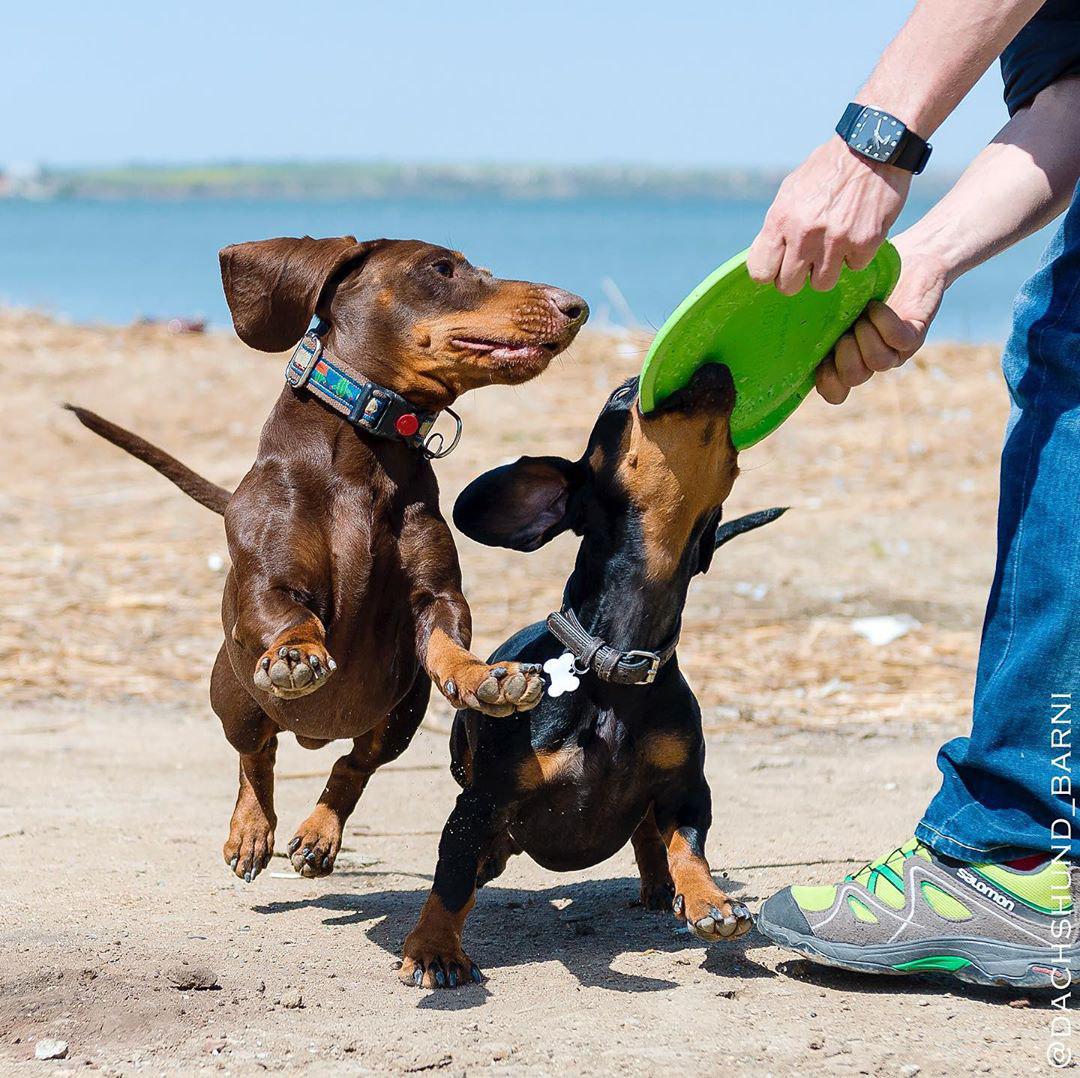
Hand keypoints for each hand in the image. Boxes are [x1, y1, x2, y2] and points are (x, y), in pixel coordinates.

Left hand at [747, 138, 911, 293]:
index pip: (760, 272)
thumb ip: (777, 226)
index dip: (770, 272)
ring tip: (834, 244)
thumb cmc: (828, 170)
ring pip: (822, 284)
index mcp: (781, 218)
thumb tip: (765, 259)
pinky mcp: (865, 242)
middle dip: (797, 276)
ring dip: (828, 269)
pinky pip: (855, 267)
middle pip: (789, 287)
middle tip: (807, 260)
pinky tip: (858, 230)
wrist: (873, 145)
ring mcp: (835, 240)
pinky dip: (857, 254)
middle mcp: (804, 232)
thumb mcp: (791, 191)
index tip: (779, 266)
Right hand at [815, 236, 945, 404]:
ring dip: (865, 338)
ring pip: (877, 364)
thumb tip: (776, 318)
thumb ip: (812, 320)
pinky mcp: (914, 335)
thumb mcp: (832, 301)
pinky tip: (875, 306)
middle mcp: (869, 359)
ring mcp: (894, 350)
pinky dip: (883, 323)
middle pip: (853, 379)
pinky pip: (898, 341)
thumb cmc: (866, 279)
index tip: (821, 359)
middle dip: (845, 356)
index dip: (826, 383)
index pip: (835, 392)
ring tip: (861, 314)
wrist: (913, 258)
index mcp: (846, 358)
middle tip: (843, 332)